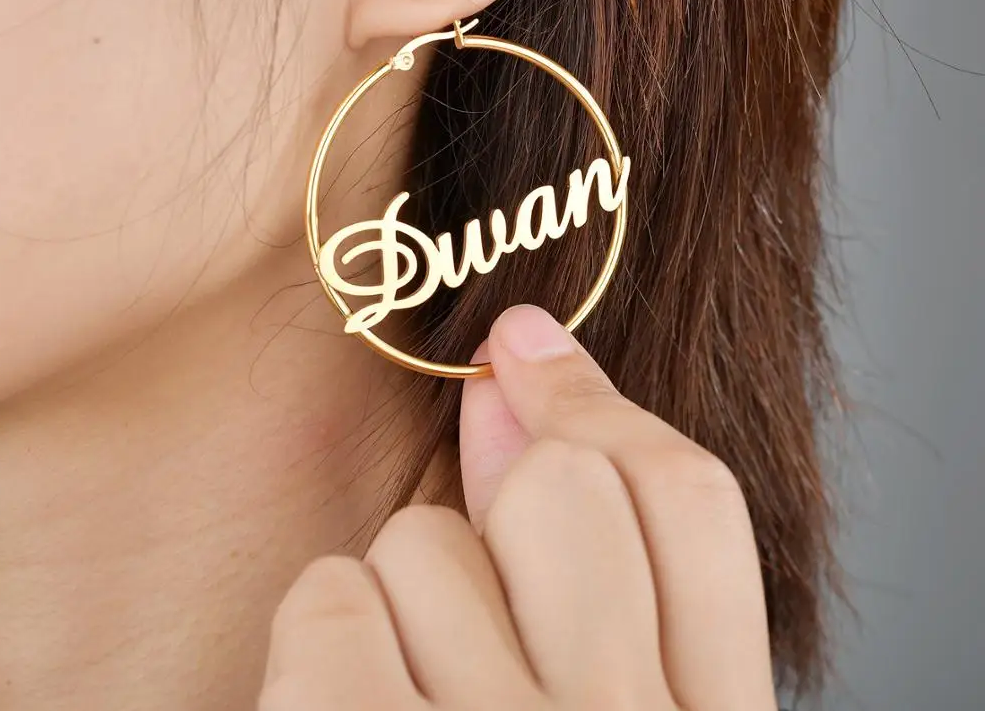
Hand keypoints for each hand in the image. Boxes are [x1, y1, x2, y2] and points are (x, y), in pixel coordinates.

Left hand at [259, 305, 776, 710]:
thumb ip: (615, 572)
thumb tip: (521, 363)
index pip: (694, 501)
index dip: (604, 401)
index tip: (528, 343)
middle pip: (563, 480)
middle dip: (505, 492)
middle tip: (477, 560)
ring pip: (423, 539)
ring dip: (406, 598)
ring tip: (412, 692)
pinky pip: (330, 599)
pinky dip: (324, 640)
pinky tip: (345, 705)